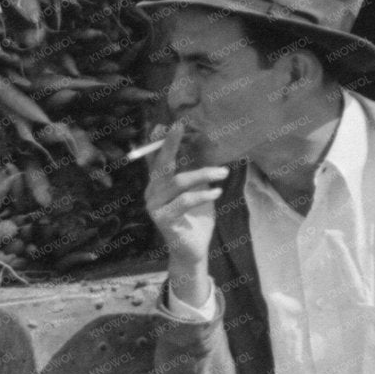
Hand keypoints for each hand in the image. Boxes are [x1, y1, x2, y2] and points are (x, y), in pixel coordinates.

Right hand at [145, 122, 228, 308]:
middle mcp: (151, 192)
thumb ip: (194, 172)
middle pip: (160, 164)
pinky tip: (217, 192)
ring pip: (177, 181)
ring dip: (203, 174)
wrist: (193, 250)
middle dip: (169, 143)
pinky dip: (202, 194)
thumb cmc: (196, 218)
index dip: (158, 141)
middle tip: (179, 125)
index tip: (164, 123)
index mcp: (158, 184)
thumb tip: (202, 145)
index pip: (155, 158)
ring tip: (222, 172)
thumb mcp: (198, 190)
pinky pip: (183, 201)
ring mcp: (154, 206)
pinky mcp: (162, 219)